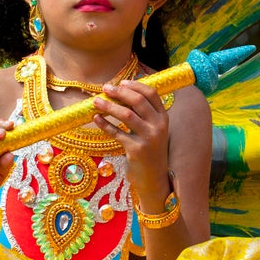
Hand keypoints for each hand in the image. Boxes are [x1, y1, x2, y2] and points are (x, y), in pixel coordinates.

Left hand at [92, 80, 170, 207]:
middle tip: (105, 87)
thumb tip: (121, 91)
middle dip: (119, 92)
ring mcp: (148, 138)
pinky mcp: (136, 150)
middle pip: (138, 101)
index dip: (135, 85)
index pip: (151, 93)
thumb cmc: (149, 150)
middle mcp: (158, 126)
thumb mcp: (152, 129)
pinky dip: (105, 124)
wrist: (154, 178)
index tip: (121, 81)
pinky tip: (96, 118)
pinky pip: (117, 133)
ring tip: (96, 101)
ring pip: (126, 115)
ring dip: (109, 106)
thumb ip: (142, 113)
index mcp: (163, 117)